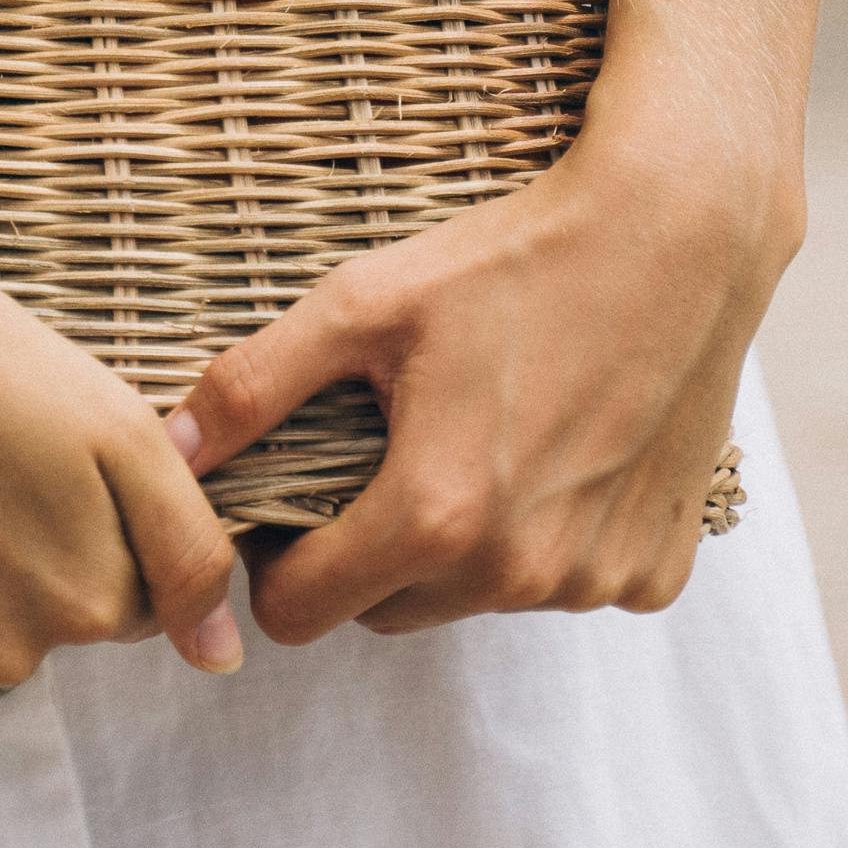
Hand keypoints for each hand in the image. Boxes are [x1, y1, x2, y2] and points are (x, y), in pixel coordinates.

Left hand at [168, 125, 795, 641]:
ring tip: (484, 437)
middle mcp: (517, 570)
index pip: (300, 612)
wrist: (680, 235)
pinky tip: (561, 451)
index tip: (295, 501)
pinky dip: (552, 539)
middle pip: (387, 611)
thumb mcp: (364, 303)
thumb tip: (168, 449)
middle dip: (369, 554)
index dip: (278, 561)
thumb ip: (254, 384)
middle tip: (392, 452)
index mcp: (434, 516)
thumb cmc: (514, 258)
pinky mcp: (656, 570)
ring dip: (462, 548)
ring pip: (477, 600)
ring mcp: (593, 578)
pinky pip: (568, 583)